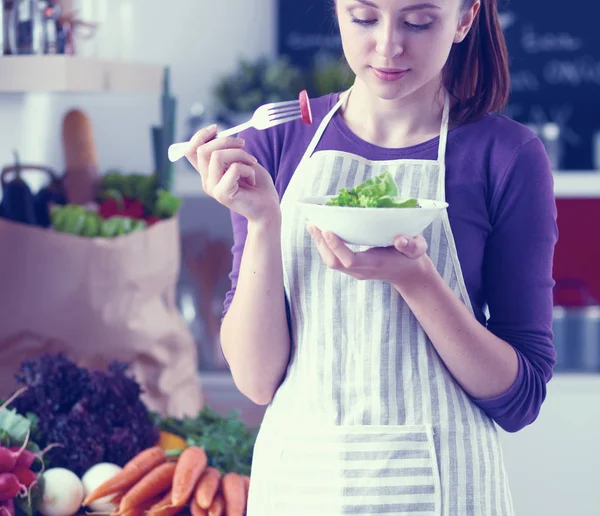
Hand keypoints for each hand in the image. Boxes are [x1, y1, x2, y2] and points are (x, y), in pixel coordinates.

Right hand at [184, 125, 279, 223]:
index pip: (190, 151)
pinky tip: (253, 179)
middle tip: (243, 145)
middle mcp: (206, 181)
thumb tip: (217, 133)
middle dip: (226, 141)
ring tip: (252, 163)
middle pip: (203, 150)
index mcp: (208, 173)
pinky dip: (248, 169)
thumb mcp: (240, 160)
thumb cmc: (257, 184)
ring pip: (217, 156)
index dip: (200, 136)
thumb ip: (226, 150)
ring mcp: (213, 189)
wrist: (268, 208)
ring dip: (240, 154)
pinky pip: (233, 168)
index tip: (216, 128)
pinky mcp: (222, 194)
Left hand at [307, 224, 429, 286]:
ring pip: (331, 261)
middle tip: (313, 224)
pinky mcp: (352, 267)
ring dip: (320, 244)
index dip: (337, 247)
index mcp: (375, 264)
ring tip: (312, 225)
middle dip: (322, 244)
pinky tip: (320, 230)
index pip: (350, 260)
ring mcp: (355, 271)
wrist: (408, 274)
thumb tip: (400, 240)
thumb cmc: (412, 258)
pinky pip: (334, 258)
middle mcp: (361, 270)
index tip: (328, 230)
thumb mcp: (418, 249)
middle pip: (334, 262)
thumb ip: (413, 246)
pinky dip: (325, 245)